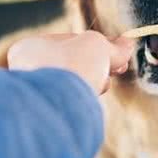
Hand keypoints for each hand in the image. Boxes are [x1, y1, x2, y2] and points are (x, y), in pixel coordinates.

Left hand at [7, 31, 133, 93]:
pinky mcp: (48, 115)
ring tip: (101, 83)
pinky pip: (74, 103)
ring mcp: (38, 94)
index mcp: (32, 47)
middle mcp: (29, 71)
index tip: (119, 51)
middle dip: (99, 65)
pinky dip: (87, 99)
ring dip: (94, 82)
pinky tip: (91, 99)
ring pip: (75, 85)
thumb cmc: (70, 65)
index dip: (97, 45)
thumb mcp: (97, 46)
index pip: (70, 42)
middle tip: (120, 68)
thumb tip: (128, 44)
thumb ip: (113, 46)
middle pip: (73, 64)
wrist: (56, 105)